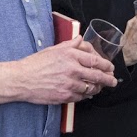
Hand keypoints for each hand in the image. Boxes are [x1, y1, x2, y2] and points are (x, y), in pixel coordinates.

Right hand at [0, 37, 117, 105]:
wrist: (23, 79)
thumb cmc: (36, 63)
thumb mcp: (54, 49)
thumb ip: (71, 45)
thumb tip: (81, 39)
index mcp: (71, 55)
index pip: (96, 61)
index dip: (106, 66)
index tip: (110, 68)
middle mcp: (72, 69)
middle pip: (98, 76)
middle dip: (108, 79)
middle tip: (113, 81)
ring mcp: (70, 84)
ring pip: (91, 88)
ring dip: (97, 88)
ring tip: (99, 87)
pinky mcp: (65, 96)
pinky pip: (81, 97)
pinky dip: (86, 95)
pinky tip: (86, 93)